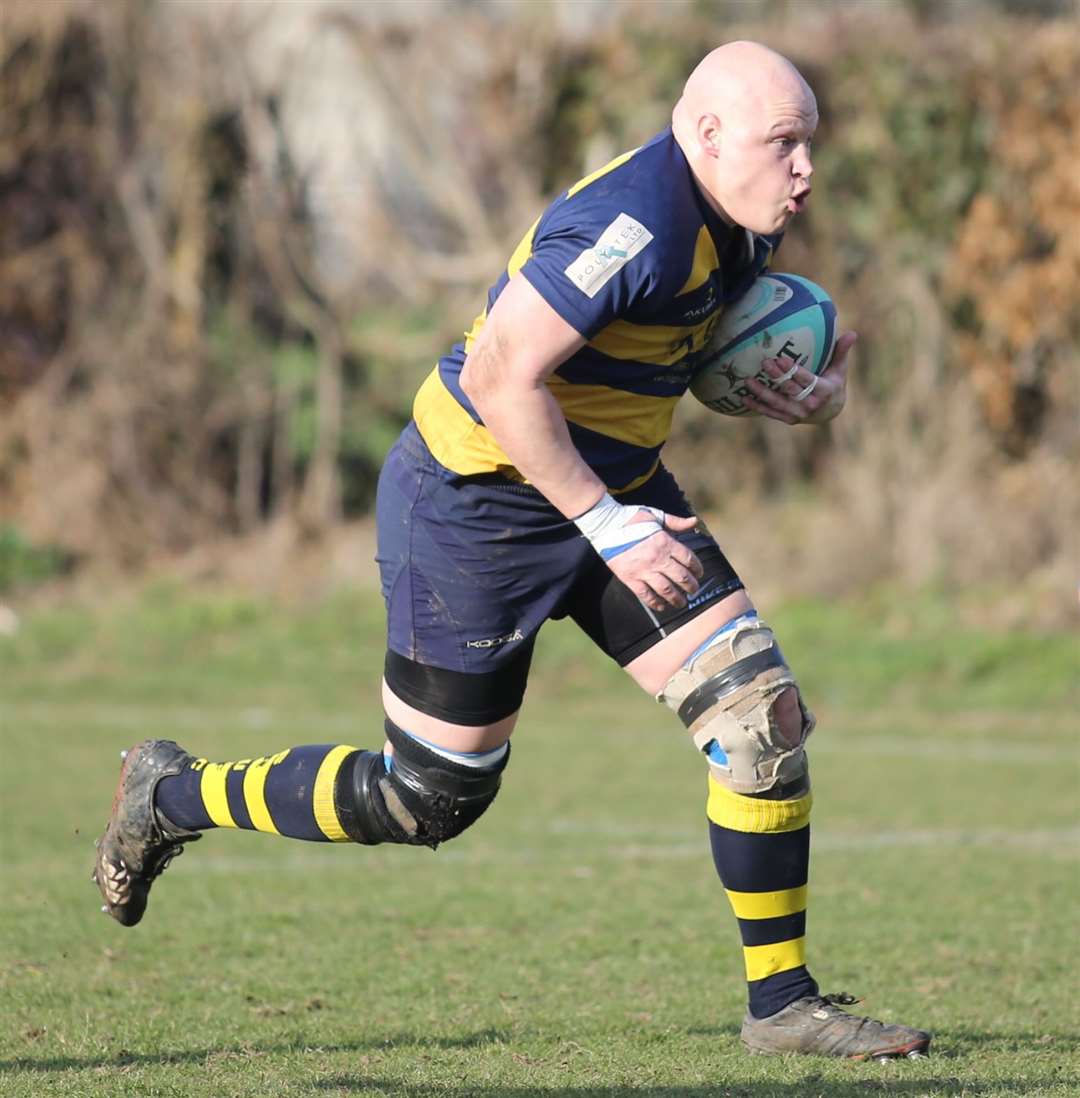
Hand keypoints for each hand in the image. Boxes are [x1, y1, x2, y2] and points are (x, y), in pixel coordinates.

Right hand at [572, 493, 703, 610]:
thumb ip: (676, 522)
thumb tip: (695, 521)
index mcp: (665, 542)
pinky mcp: (630, 578)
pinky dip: (655, 603)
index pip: (688, 559)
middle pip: (681, 577)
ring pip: (666, 589)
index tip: (699, 573)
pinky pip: (646, 595)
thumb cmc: (631, 518)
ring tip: (682, 603)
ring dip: (677, 598)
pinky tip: (662, 606)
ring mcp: (643, 570)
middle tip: (694, 590)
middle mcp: (657, 558)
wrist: (605, 525)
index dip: (697, 568)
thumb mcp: (656, 516)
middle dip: (691, 586)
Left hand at [742, 330, 856, 425]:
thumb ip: (841, 351)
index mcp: (824, 390)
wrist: (830, 411)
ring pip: (777, 402)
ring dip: (762, 392)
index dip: (793, 371)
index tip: (781, 359)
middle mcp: (811, 404)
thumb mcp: (840, 368)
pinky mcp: (789, 419)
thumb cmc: (833, 383)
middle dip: (777, 376)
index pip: (806, 380)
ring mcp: (799, 414)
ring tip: (748, 380)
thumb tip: (852, 333)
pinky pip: (771, 412)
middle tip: (764, 362)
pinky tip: (744, 398)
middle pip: (790, 390)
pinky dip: (758, 406)